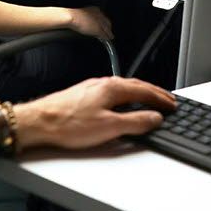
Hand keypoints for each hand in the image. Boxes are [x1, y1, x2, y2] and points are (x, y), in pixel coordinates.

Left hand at [15, 77, 175, 150]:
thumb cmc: (68, 124)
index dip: (161, 99)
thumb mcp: (108, 127)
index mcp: (112, 88)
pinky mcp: (83, 95)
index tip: (172, 105)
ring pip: (124, 88)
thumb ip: (135, 122)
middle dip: (154, 93)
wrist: (38, 122)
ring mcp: (92, 88)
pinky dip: (125, 97)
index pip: (145, 91)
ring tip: (150, 102)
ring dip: (140, 94)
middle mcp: (103, 83)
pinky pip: (112, 92)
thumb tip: (154, 118)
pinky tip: (122, 104)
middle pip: (136, 86)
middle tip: (167, 101)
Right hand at [66, 6, 112, 39]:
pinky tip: (106, 40)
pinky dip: (106, 37)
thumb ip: (88, 17)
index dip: (105, 23)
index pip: (103, 17)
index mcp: (95, 9)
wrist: (72, 17)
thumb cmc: (73, 15)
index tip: (106, 26)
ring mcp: (99, 22)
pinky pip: (104, 34)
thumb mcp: (82, 14)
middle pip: (107, 23)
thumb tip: (89, 23)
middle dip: (109, 28)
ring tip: (109, 37)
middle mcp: (99, 14)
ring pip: (106, 29)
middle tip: (110, 33)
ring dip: (108, 33)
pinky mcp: (98, 29)